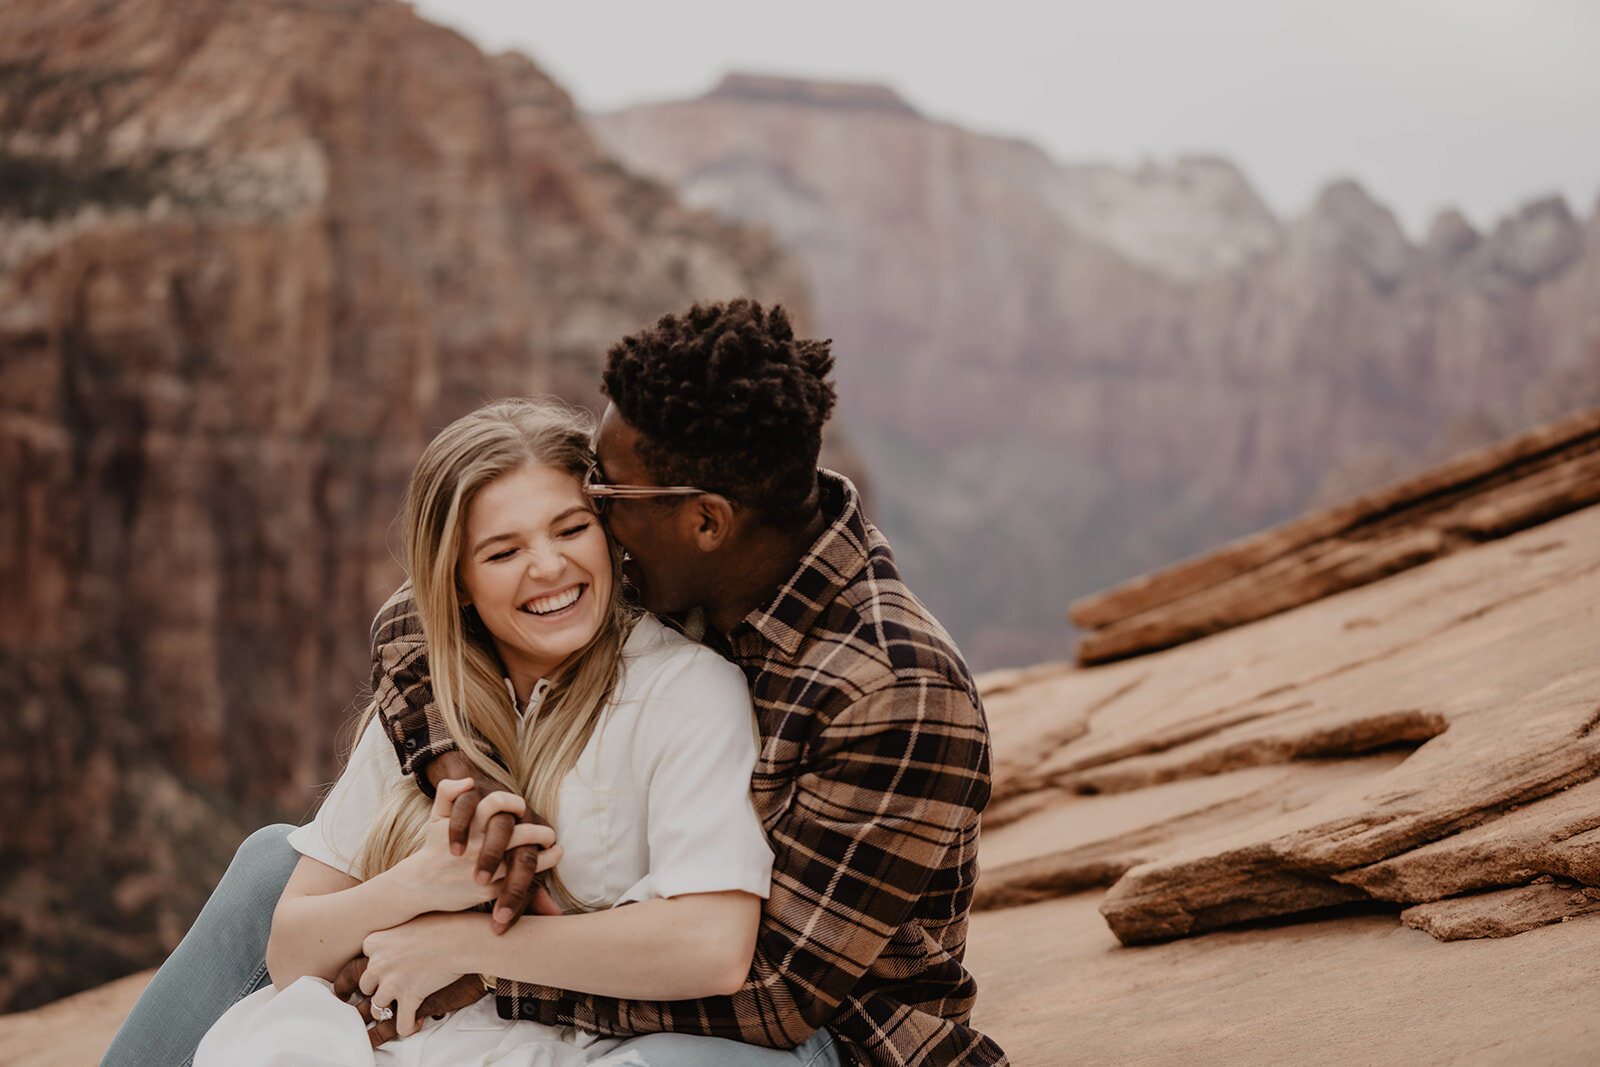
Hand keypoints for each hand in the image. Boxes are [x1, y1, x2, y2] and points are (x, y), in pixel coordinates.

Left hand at [359, 915, 471, 1037]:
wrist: (461, 938)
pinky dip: (407, 1027)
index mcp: (375, 942)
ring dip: (388, 1010)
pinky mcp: (408, 998)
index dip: (369, 971)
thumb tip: (397, 939)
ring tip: (400, 1009)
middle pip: (365, 986)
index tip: (374, 976)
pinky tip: (415, 1022)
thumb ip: (394, 933)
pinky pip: (401, 1024)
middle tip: (390, 990)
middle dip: (377, 990)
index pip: (357, 962)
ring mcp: (392, 983)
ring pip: (377, 1008)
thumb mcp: (408, 920)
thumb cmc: (442, 924)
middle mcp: (378, 964)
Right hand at [391, 778, 557, 914]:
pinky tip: (544, 868)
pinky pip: (516, 882)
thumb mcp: (437, 816)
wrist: (420, 885)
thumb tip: (469, 780)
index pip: (496, 804)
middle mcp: (477, 846)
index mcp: (469, 825)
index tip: (522, 808)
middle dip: (539, 832)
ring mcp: (483, 869)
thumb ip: (448, 792)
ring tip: (555, 849)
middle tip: (549, 834)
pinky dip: (535, 875)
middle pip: (518, 834)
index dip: (513, 803)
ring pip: (521, 860)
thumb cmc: (436, 846)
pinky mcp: (487, 891)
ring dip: (545, 855)